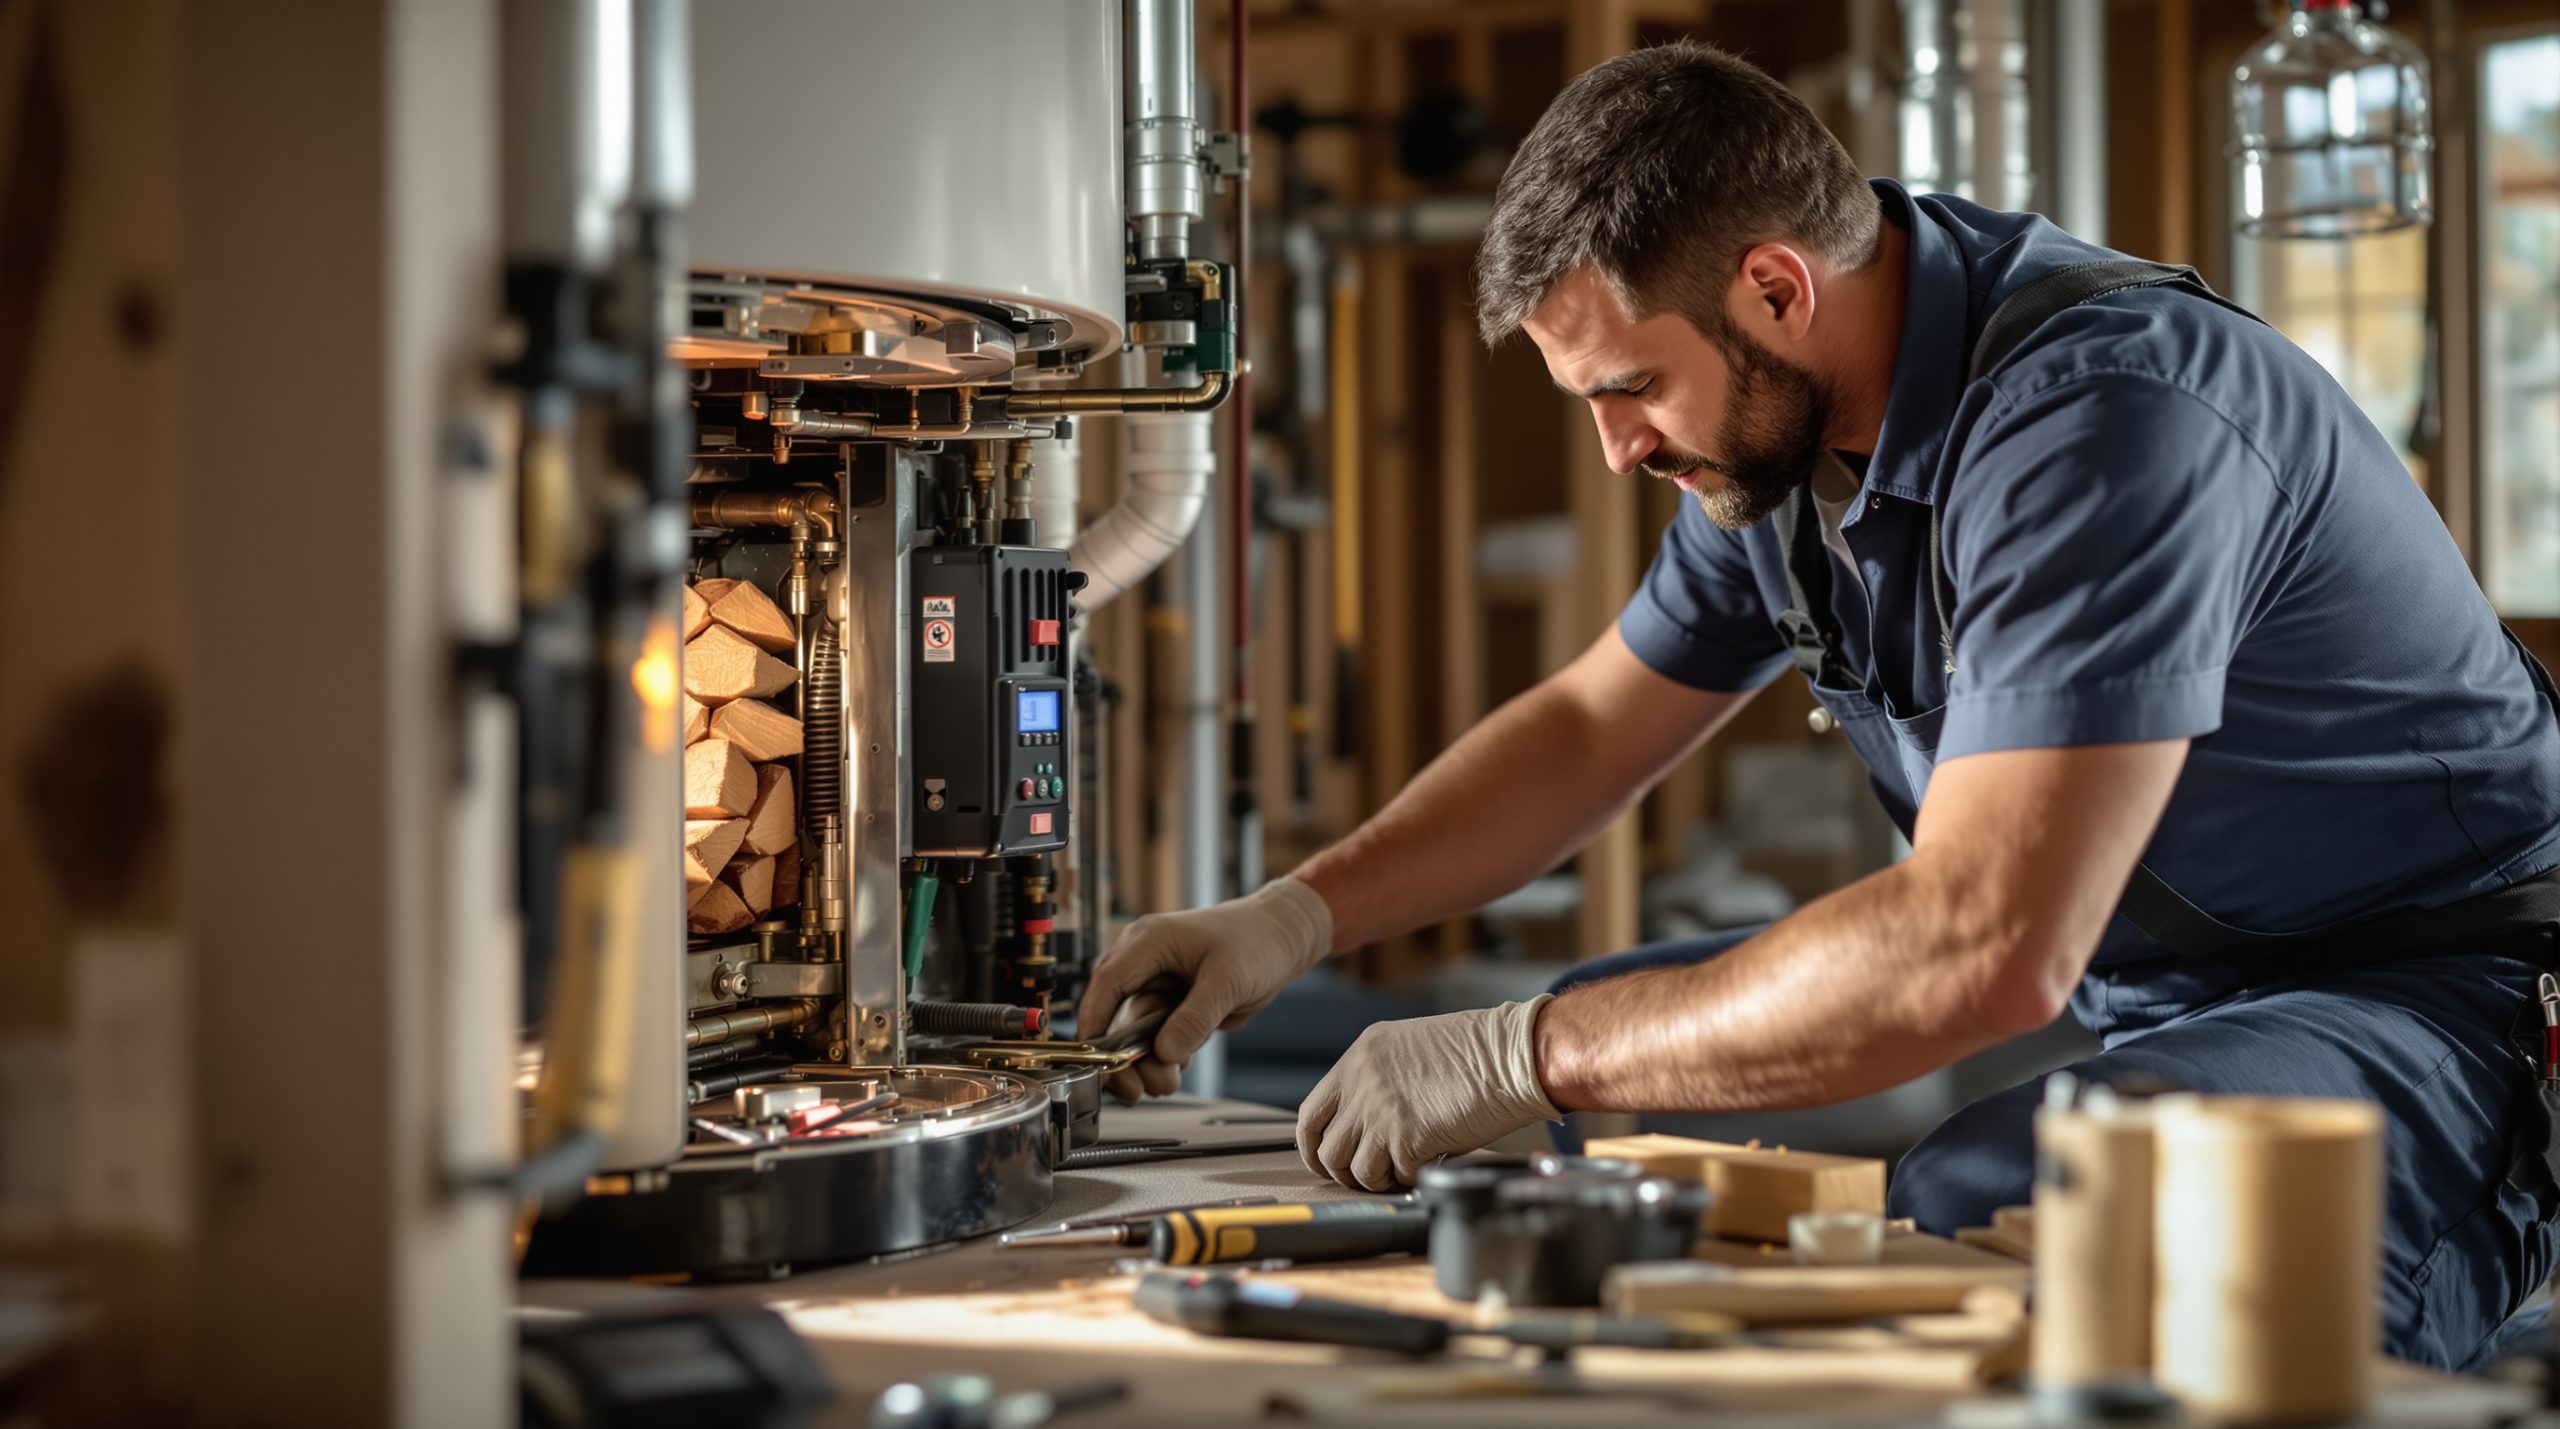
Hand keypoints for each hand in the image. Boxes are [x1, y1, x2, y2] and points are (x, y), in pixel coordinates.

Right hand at [1078, 877, 1332, 1098]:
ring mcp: (1157, 983)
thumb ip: (1196, 1018)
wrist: (1282, 938)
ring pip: (1135, 1030)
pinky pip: (1156, 1034)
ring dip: (1146, 1061)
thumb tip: (1164, 1054)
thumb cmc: (1256, 941)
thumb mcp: (1229, 980)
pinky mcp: (1172, 1003)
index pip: (1107, 983)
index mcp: (1149, 942)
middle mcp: (1144, 961)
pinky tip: (1180, 1066)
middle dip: (1122, 1055)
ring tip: (1168, 1083)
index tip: (1097, 1060)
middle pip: (1114, 1013)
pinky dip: (1164, 1055)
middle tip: (1135, 1089)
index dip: (1096, 1023)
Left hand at [1295, 996, 1559, 1190]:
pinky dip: (1411, 1178)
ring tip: (1405, 1167)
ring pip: (1357, 1171)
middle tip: (1370, 1174)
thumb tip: (1363, 1124)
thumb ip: (1377, 1081)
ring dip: (1380, 1178)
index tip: (1327, 1161)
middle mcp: (1361, 1083)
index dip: (1315, 1147)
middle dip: (1345, 1172)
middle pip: (1326, 1150)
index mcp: (1359, 1058)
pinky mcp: (1406, 1137)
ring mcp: (1380, 1111)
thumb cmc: (1475, 1053)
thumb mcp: (1409, 1051)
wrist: (1511, 1056)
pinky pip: (1396, 1177)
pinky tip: (1429, 1162)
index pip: (1311, 1114)